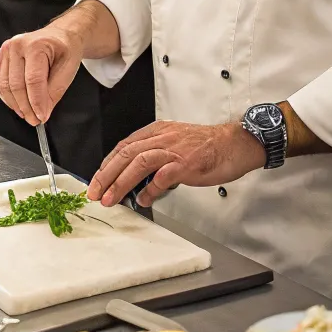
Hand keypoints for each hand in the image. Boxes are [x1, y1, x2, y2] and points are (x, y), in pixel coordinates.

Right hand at [0, 23, 83, 125]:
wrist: (60, 36)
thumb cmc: (65, 49)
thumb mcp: (68, 69)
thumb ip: (54, 91)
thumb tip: (42, 111)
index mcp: (36, 45)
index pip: (33, 80)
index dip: (36, 102)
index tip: (41, 117)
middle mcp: (17, 45)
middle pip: (16, 85)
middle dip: (26, 108)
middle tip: (35, 120)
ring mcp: (6, 49)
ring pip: (5, 86)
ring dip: (16, 105)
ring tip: (27, 114)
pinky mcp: (1, 56)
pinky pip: (0, 82)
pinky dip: (8, 97)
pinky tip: (18, 104)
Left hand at [88, 120, 266, 207]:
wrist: (235, 143)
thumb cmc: (207, 146)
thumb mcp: (175, 145)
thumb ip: (156, 159)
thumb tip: (139, 183)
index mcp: (157, 132)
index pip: (124, 146)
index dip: (107, 164)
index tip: (97, 180)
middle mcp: (162, 137)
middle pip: (126, 153)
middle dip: (106, 175)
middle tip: (95, 192)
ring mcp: (174, 150)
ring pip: (139, 162)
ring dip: (121, 182)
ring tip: (111, 199)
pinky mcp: (187, 163)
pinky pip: (163, 176)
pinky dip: (150, 189)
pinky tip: (144, 199)